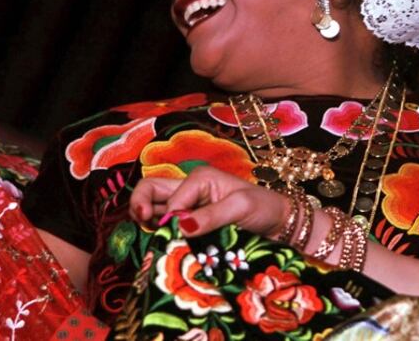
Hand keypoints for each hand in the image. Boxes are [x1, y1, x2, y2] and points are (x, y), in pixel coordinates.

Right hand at [129, 166, 288, 238]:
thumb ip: (211, 216)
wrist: (278, 223)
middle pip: (150, 189)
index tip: (181, 234)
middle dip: (140, 205)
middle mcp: (188, 188)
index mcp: (199, 178)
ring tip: (150, 235)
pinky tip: (160, 241)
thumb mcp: (241, 208)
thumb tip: (181, 226)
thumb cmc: (263, 208)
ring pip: (153, 206)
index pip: (170, 197)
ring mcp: (187, 205)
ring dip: (146, 220)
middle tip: (143, 225)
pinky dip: (157, 232)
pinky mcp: (189, 222)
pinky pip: (163, 224)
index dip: (170, 217)